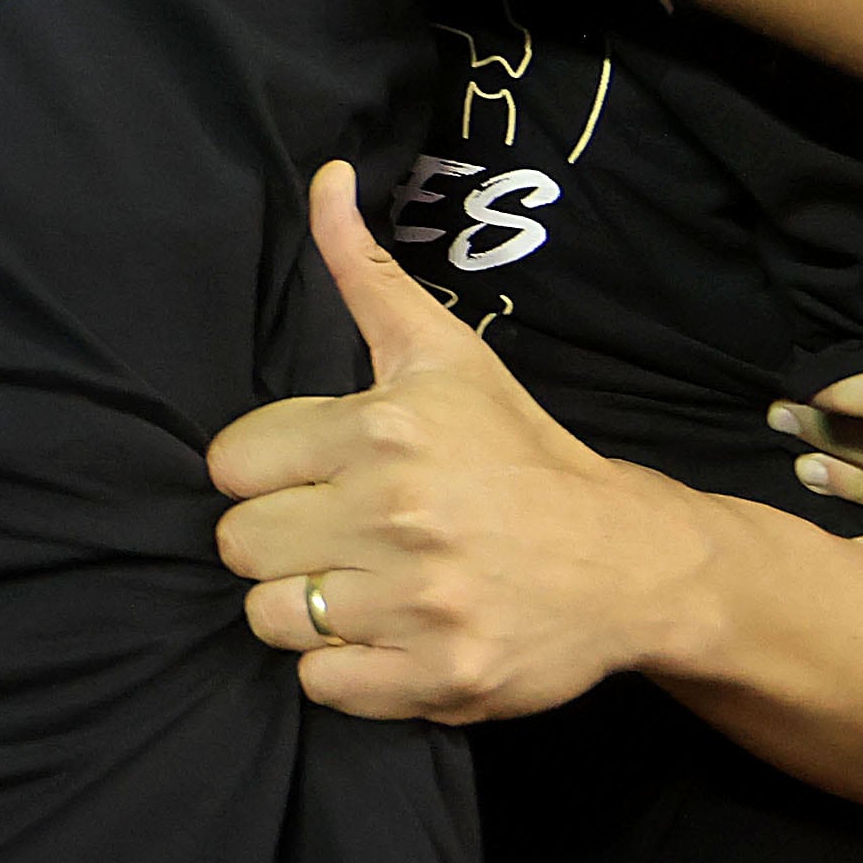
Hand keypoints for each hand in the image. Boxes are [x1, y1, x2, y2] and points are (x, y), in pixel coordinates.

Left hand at [210, 163, 706, 721]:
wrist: (631, 561)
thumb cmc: (518, 452)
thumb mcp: (443, 352)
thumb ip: (366, 270)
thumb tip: (324, 177)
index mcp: (381, 430)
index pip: (230, 465)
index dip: (264, 474)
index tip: (315, 477)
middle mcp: (395, 514)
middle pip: (238, 544)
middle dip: (279, 541)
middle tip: (339, 534)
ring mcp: (418, 602)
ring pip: (269, 618)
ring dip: (306, 609)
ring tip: (363, 585)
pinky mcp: (440, 676)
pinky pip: (322, 684)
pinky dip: (346, 670)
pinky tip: (391, 634)